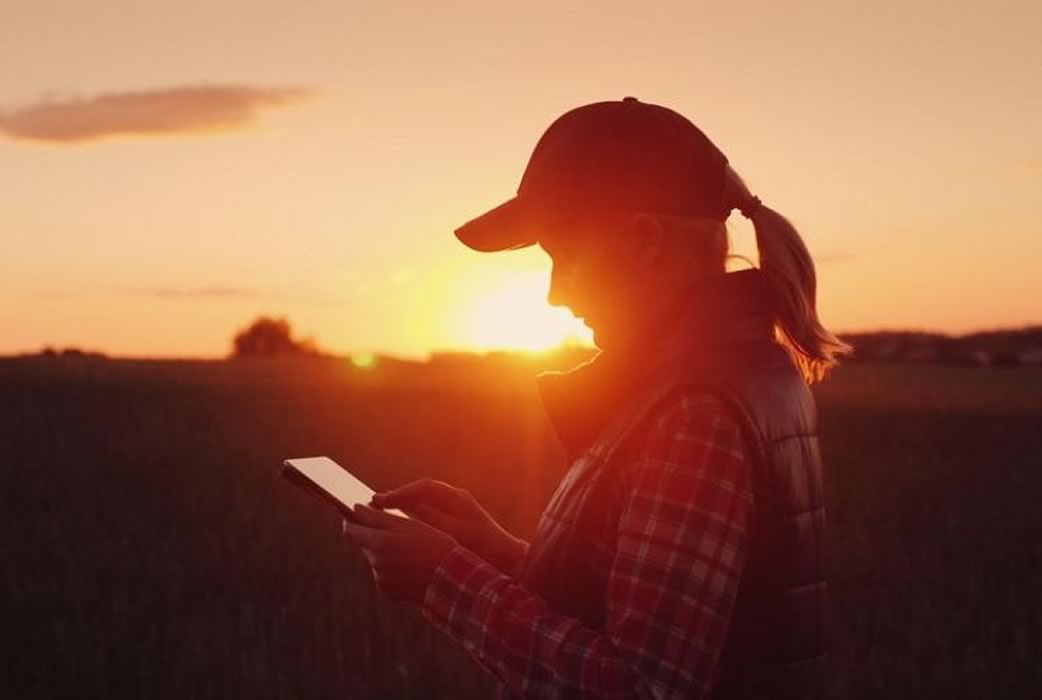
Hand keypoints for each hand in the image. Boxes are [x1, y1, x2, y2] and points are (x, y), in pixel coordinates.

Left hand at [341, 503, 457, 604]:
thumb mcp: (409, 525)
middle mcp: (376, 563)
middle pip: (364, 544)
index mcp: (380, 543)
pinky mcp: (387, 592)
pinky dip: (392, 569)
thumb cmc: (434, 545)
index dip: (350, 520)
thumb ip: (378, 517)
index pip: (349, 530)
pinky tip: (410, 566)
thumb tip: (356, 508)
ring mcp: (381, 579)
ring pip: (375, 559)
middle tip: (397, 532)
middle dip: (374, 536)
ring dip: (385, 552)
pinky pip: (383, 575)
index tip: (355, 513)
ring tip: (410, 551)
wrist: (452, 580)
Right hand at [370, 479, 526, 575]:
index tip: (381, 501)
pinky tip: (394, 526)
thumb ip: (438, 521)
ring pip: (419, 503)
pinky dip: (407, 517)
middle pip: (418, 492)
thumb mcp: (460, 535)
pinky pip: (423, 514)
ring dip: (399, 506)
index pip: (423, 488)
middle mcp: (452, 500)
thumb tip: (415, 508)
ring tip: (377, 513)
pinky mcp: (448, 523)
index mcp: (456, 499)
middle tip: (372, 504)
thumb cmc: (483, 548)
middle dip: (396, 497)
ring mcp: (450, 511)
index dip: (401, 493)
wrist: (505, 560)